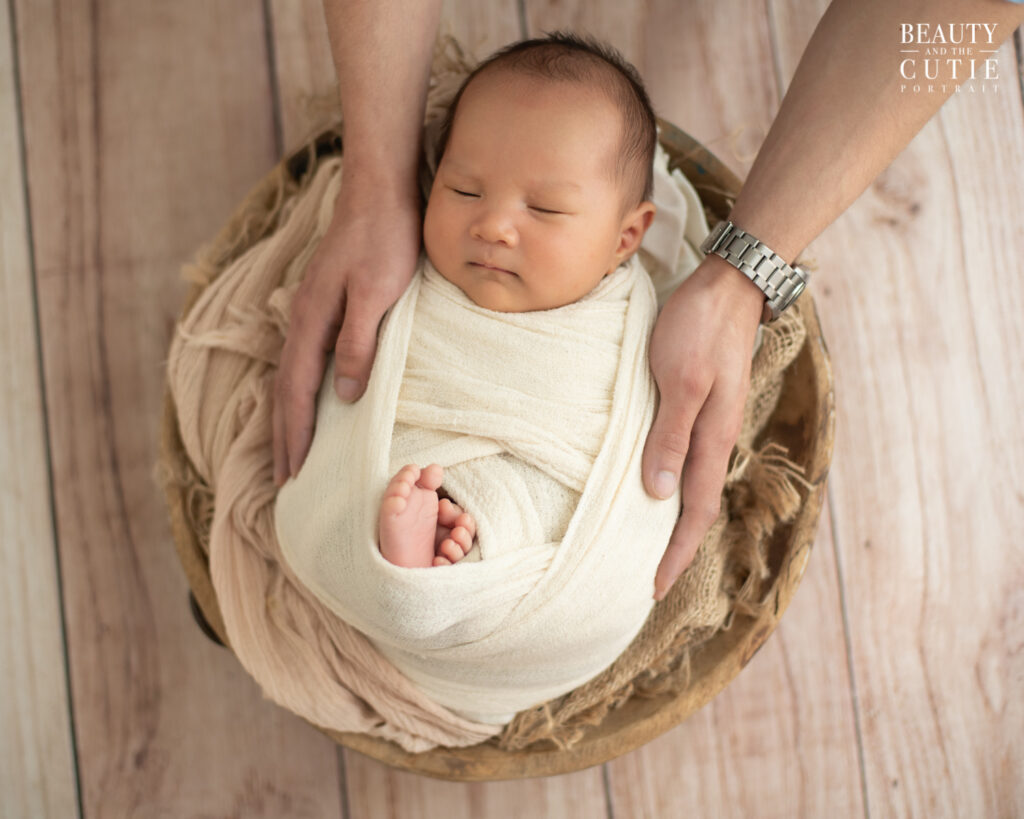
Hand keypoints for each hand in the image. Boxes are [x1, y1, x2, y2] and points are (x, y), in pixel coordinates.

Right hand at [272, 168, 420, 486]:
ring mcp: (310, 311)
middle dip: (284, 437)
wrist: (379, 190)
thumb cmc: (385, 238)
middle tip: (283, 481)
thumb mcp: (378, 292)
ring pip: (291, 376)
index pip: (296, 392)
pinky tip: (311, 400)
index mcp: (311, 321)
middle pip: (285, 390)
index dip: (295, 435)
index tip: (293, 474)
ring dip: (289, 417)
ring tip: (291, 452)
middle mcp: (302, 320)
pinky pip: (304, 360)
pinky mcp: (324, 305)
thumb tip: (343, 395)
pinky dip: (300, 391)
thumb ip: (358, 342)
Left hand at [644, 254, 764, 599]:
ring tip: (649, 544)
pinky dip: (673, 485)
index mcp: (713, 437)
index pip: (695, 511)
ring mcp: (711, 422)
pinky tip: (657, 486)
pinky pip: (688, 459)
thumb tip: (657, 493)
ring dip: (674, 519)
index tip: (654, 588)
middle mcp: (716, 437)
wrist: (728, 286)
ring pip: (693, 485)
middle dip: (676, 547)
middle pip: (697, 507)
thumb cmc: (699, 328)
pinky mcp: (702, 405)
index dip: (676, 552)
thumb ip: (669, 436)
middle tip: (650, 580)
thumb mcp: (680, 380)